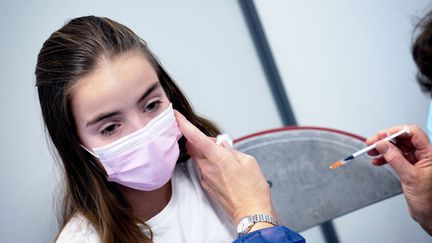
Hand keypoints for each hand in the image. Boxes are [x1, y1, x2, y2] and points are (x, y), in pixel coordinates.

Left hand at [174, 111, 276, 226]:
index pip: (195, 137)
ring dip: (208, 155)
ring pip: (200, 159)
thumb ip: (232, 150)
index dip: (183, 124)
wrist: (251, 214)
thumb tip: (223, 146)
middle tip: (218, 144)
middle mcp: (207, 168)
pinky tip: (226, 173)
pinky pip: (205, 170)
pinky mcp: (206, 186)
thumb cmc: (253, 190)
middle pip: (195, 147)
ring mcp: (205, 178)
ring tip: (227, 162)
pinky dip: (212, 166)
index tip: (175, 115)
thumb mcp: (249, 162)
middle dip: (202, 141)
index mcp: (218, 158)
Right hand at [366, 125, 431, 234]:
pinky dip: (384, 158)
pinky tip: (377, 161)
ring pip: (397, 148)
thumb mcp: (410, 176)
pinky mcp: (409, 168)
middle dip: (386, 140)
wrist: (429, 214)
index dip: (396, 132)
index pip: (412, 133)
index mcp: (430, 153)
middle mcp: (424, 155)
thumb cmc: (428, 199)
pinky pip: (395, 158)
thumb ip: (395, 158)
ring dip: (383, 149)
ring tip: (371, 151)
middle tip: (372, 142)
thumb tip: (382, 145)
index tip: (382, 136)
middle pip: (403, 139)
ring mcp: (416, 161)